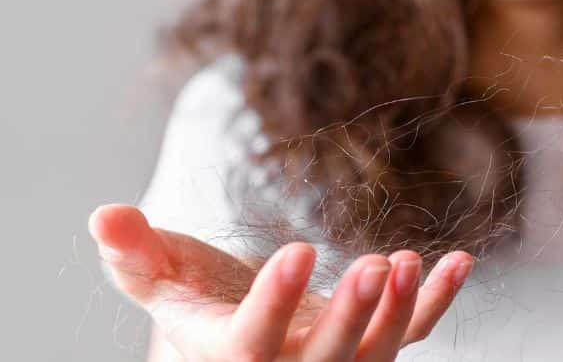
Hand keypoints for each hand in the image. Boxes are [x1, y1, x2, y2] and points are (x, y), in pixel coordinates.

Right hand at [89, 204, 473, 360]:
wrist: (238, 333)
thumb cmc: (194, 299)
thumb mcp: (159, 277)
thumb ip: (133, 252)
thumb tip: (103, 215)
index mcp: (228, 356)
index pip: (251, 344)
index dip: (276, 303)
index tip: (299, 250)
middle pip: (326, 358)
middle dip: (352, 316)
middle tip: (377, 265)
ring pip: (374, 354)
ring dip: (400, 312)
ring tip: (411, 261)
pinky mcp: (370, 345)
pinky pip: (413, 333)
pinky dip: (437, 301)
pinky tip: (459, 262)